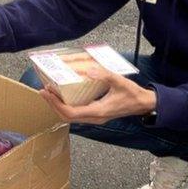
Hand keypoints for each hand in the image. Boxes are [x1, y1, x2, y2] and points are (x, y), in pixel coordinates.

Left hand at [38, 68, 156, 124]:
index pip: (71, 112)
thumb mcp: (120, 82)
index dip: (56, 104)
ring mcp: (94, 117)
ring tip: (49, 93)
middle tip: (43, 91)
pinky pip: (76, 113)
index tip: (47, 92)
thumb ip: (106, 75)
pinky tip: (63, 95)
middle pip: (66, 116)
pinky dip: (66, 105)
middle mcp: (94, 117)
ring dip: (58, 105)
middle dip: (53, 104)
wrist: (143, 104)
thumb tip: (89, 70)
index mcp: (98, 112)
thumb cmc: (132, 94)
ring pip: (70, 116)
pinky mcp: (95, 114)